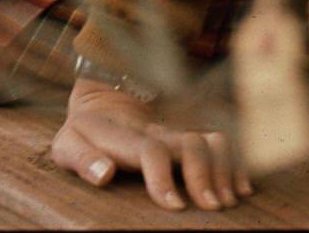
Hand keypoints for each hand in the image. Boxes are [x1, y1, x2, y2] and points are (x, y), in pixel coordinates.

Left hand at [49, 79, 252, 213]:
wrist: (100, 100)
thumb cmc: (82, 132)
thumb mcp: (66, 144)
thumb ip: (82, 159)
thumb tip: (105, 175)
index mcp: (125, 137)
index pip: (150, 150)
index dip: (164, 177)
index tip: (176, 206)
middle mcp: (155, 133)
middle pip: (189, 143)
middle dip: (204, 175)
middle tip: (212, 208)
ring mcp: (174, 134)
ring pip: (208, 141)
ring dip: (223, 170)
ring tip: (227, 201)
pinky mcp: (185, 139)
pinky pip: (218, 143)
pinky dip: (235, 162)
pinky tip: (241, 188)